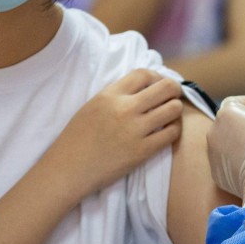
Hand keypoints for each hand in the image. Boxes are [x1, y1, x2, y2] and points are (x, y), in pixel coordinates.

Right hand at [60, 69, 182, 195]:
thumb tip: (144, 88)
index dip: (157, 77)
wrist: (68, 169)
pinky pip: (171, 133)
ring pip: (174, 109)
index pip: (144, 73)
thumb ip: (117, 95)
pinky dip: (174, 130)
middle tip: (172, 98)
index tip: (158, 86)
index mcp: (110, 94)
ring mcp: (135, 130)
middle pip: (166, 87)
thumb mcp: (93, 105)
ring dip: (176, 110)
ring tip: (170, 116)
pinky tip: (167, 132)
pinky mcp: (142, 151)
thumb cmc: (77, 138)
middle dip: (174, 90)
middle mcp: (125, 108)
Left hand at [207, 85, 244, 203]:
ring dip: (239, 140)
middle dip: (244, 122)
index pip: (237, 101)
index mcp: (226, 113)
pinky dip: (235, 158)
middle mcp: (213, 130)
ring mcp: (212, 152)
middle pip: (230, 120)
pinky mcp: (215, 171)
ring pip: (226, 140)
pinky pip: (225, 159)